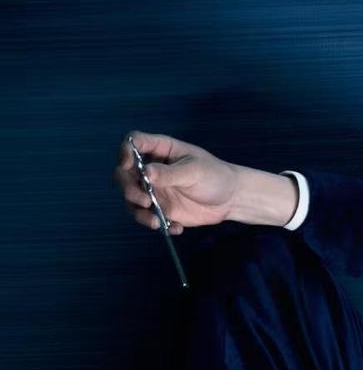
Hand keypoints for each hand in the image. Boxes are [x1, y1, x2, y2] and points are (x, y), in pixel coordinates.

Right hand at [113, 130, 241, 233]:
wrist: (231, 199)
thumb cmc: (215, 176)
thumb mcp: (195, 171)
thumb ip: (170, 173)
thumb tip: (145, 172)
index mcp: (161, 150)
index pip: (134, 143)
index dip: (125, 151)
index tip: (129, 164)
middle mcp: (152, 169)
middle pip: (124, 174)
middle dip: (127, 188)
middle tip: (144, 200)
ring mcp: (154, 189)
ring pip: (131, 199)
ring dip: (138, 211)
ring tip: (156, 221)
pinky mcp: (160, 208)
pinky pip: (147, 217)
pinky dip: (156, 223)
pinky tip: (175, 227)